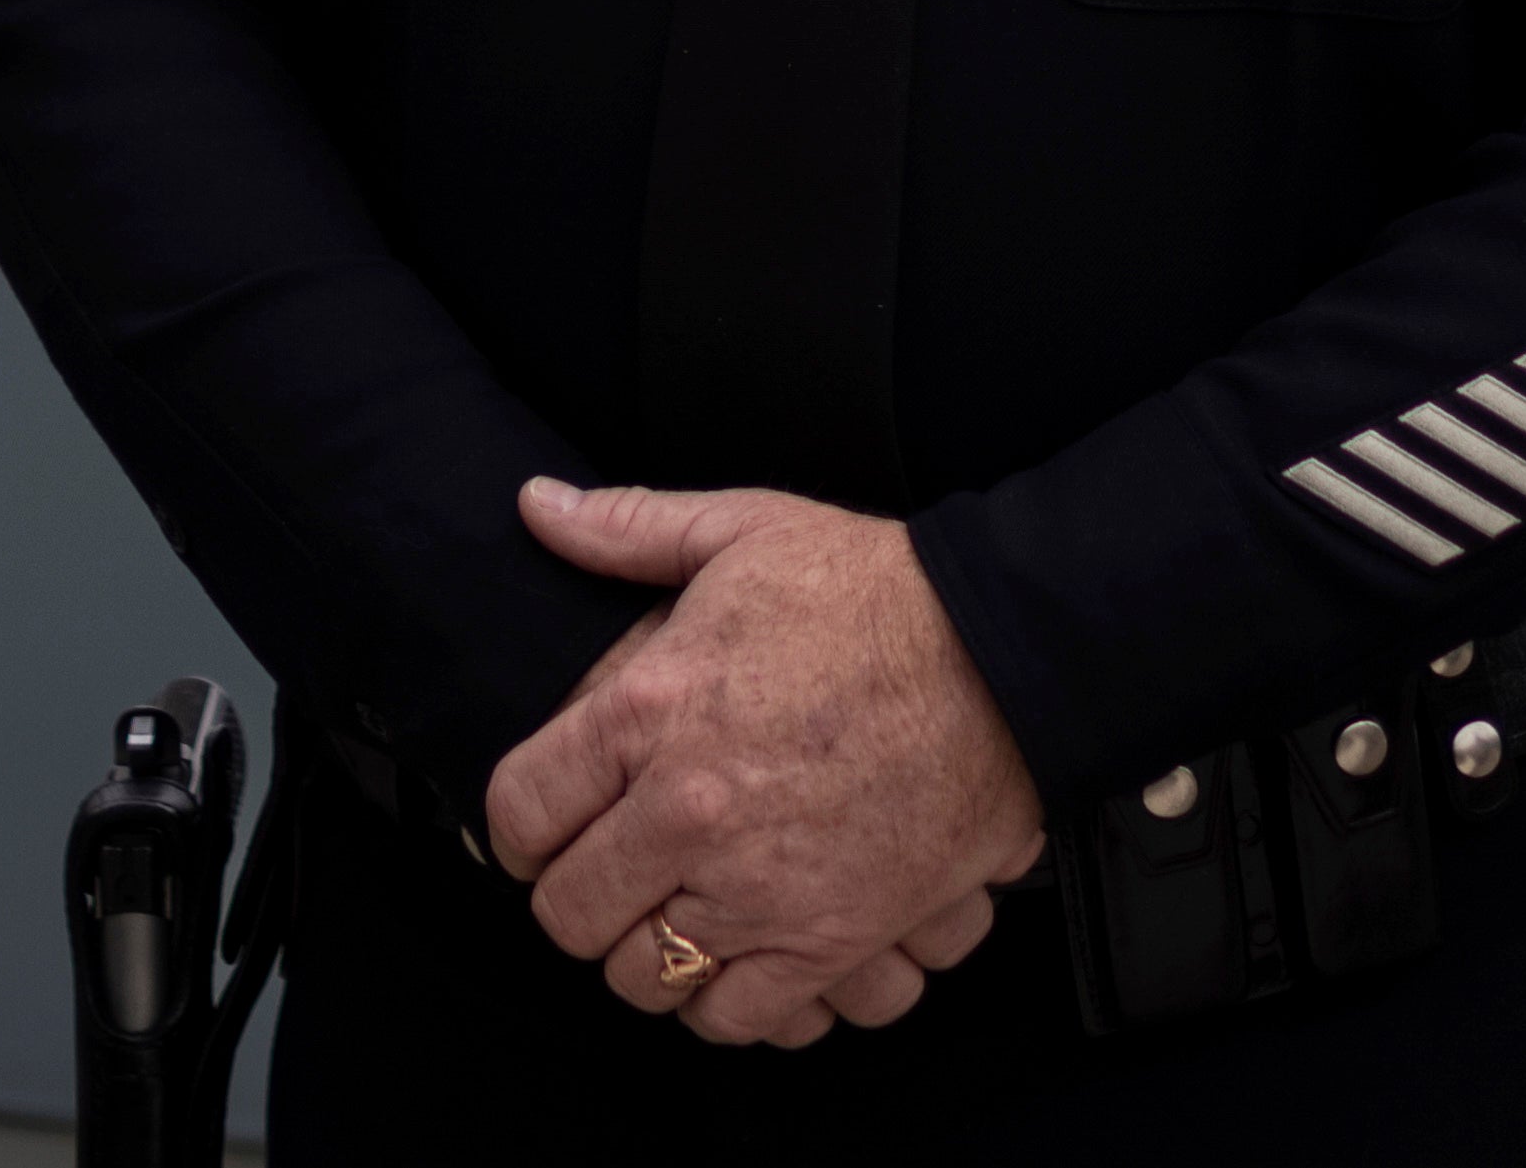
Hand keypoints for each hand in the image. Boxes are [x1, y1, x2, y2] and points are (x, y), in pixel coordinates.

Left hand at [483, 479, 1042, 1043]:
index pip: (521, 813)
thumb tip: (537, 507)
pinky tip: (735, 956)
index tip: (542, 829)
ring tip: (672, 915)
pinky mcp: (829, 941)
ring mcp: (757, 888)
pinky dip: (724, 1001)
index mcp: (648, 708)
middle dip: (579, 898)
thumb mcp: (742, 531)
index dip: (520, 829)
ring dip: (647, 954)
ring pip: (642, 978)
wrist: (1005, 655)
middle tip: (611, 873)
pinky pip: (734, 1017)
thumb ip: (627, 529)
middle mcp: (687, 811)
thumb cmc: (875, 592)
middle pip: (570, 914)